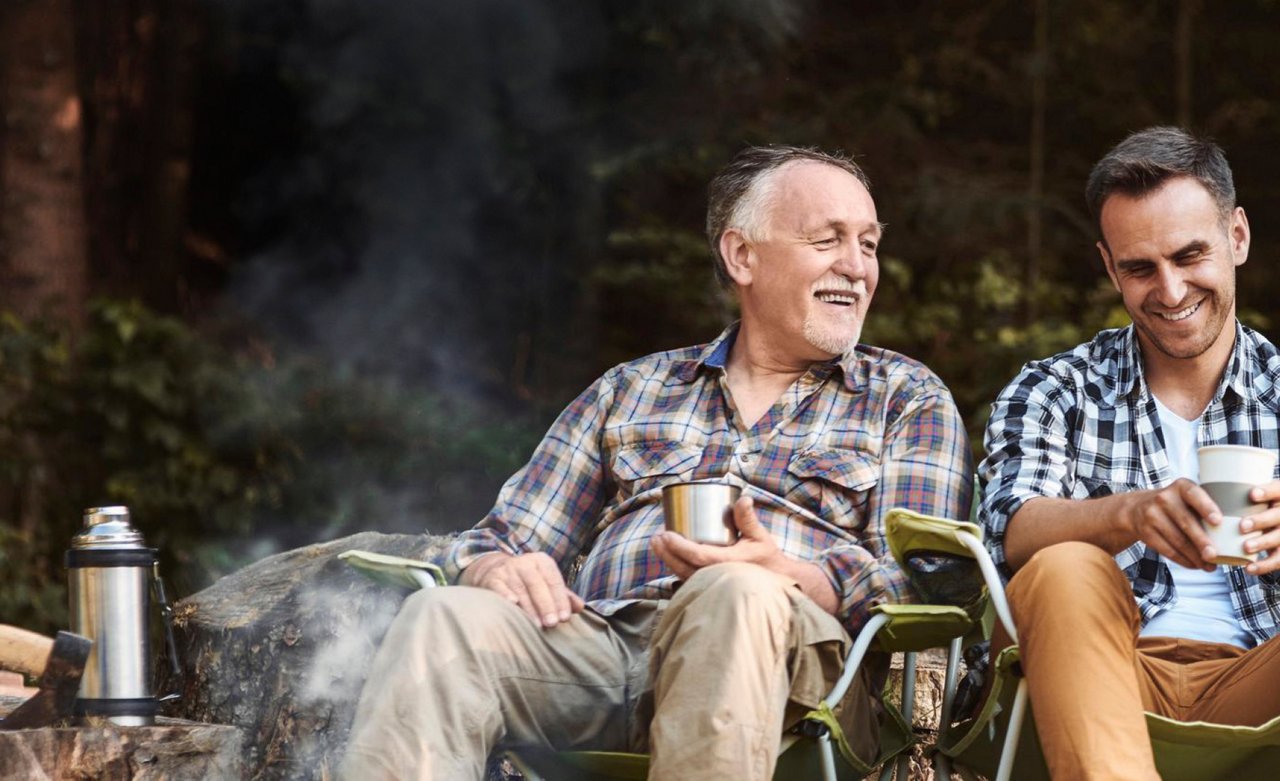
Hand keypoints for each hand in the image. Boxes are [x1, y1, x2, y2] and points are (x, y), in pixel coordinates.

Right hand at [461, 551, 584, 627]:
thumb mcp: (547, 583)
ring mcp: (508, 569)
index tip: (564, 618)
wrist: (494, 571)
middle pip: (537, 584)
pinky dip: (505, 594)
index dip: (560, 599)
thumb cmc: (528, 581)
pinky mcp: (493, 578)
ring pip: (520, 589)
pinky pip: (499, 586)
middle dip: (546, 605)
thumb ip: (563, 596)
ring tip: (537, 625)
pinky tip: (512, 604)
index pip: (554, 580)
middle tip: (552, 623)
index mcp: (542, 561)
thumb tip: (580, 607)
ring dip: (529, 608)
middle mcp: (525, 562)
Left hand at [651, 496, 786, 578]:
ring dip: (668, 560)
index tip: (666, 534)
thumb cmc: (767, 558)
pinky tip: (668, 556)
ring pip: (684, 575)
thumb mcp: (760, 536)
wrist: (778, 583)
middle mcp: (719, 578)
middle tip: (656, 537)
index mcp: (730, 564)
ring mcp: (714, 586)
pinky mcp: (712, 588)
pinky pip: (689, 579)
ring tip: (657, 544)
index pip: (699, 557)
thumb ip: (748, 519)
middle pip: (685, 568)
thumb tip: (744, 499)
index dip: (680, 546)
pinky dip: (676, 568)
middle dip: (667, 552)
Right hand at [1122, 478, 1218, 570]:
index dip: (1206, 508)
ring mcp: (1152, 515)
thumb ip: (1205, 508)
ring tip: (1209, 565)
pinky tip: (1194, 564)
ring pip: (1178, 540)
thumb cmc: (1175, 505)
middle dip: (1202, 541)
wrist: (1137, 508)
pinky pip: (1167, 550)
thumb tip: (1231, 534)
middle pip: (1186, 522)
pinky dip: (1183, 560)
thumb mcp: (1187, 497)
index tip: (1218, 521)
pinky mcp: (1146, 532)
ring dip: (1195, 556)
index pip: (1194, 495)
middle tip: (1214, 555)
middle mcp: (1164, 498)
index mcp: (1180, 487)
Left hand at [1242, 480, 1279, 574]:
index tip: (1251, 494)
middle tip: (1242, 525)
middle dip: (1261, 521)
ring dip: (1263, 542)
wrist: (1271, 525)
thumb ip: (1236, 496)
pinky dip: (1264, 566)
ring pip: (1279, 538)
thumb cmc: (1252, 508)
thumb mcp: (1250, 498)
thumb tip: (1202, 489)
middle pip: (1278, 516)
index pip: (1278, 490)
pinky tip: (1249, 568)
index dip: (1268, 491)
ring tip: (1246, 546)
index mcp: (1278, 497)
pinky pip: (1278, 559)